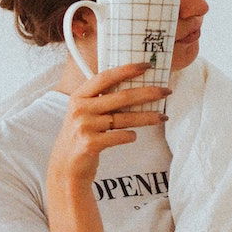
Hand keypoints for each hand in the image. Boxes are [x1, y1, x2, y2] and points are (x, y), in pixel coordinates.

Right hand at [46, 62, 170, 187]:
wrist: (66, 166)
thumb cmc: (82, 135)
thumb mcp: (84, 113)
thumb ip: (102, 100)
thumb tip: (136, 87)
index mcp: (79, 96)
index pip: (105, 77)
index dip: (127, 70)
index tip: (147, 65)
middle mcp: (80, 109)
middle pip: (121, 97)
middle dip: (148, 93)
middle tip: (166, 91)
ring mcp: (84, 126)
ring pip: (124, 118)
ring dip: (147, 117)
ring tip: (163, 116)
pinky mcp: (90, 144)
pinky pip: (120, 136)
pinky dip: (130, 135)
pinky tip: (134, 135)